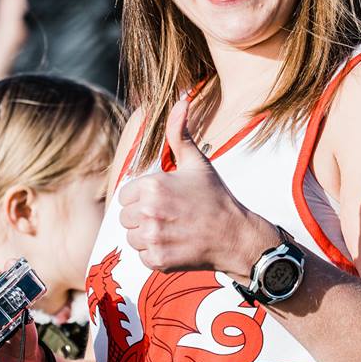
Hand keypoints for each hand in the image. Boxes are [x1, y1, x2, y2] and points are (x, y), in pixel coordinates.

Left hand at [117, 98, 276, 276]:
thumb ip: (179, 133)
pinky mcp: (157, 260)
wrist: (235, 235)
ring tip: (173, 230)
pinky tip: (176, 245)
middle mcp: (147, 212)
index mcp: (151, 186)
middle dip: (143, 217)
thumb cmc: (215, 198)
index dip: (143, 198)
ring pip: (132, 238)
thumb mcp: (196, 163)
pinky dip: (156, 254)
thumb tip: (181, 100)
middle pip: (126, 218)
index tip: (165, 200)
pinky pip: (143, 256)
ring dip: (148, 236)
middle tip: (171, 216)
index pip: (125, 195)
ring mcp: (152, 238)